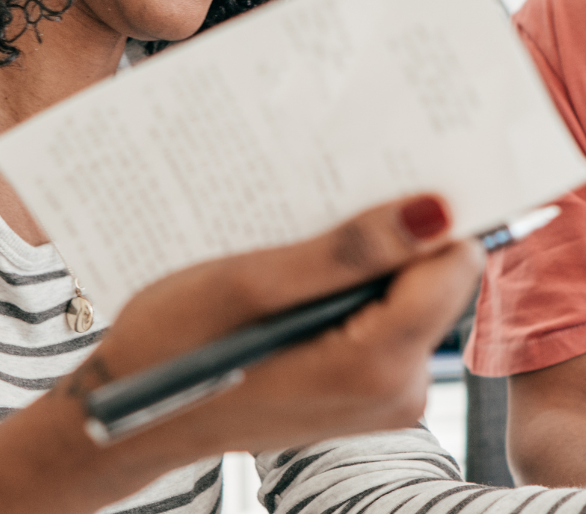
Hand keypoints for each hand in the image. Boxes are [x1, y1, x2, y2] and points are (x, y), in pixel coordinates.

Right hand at [73, 194, 482, 465]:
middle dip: (390, 234)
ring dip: (363, 260)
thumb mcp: (250, 285)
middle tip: (330, 202)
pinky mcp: (365, 389)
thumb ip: (347, 253)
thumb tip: (435, 213)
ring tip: (303, 239)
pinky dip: (349, 288)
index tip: (392, 169)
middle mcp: (397, 390)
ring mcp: (383, 395)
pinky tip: (300, 271)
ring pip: (405, 295)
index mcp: (376, 367)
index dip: (429, 213)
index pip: (453, 263)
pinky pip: (381, 318)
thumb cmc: (174, 347)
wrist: (132, 416)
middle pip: (433, 279)